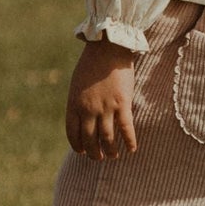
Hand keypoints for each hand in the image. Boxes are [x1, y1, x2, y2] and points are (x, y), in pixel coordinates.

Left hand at [66, 38, 137, 160]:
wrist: (108, 48)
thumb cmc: (92, 63)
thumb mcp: (77, 84)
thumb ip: (79, 101)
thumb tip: (83, 117)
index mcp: (74, 104)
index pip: (73, 133)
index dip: (78, 146)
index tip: (83, 151)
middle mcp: (88, 109)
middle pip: (90, 139)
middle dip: (94, 152)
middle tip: (99, 158)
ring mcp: (106, 107)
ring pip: (107, 138)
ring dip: (110, 150)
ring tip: (113, 156)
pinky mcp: (122, 103)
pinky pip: (126, 128)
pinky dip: (129, 141)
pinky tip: (132, 149)